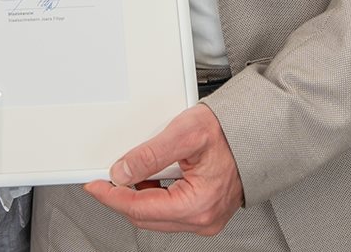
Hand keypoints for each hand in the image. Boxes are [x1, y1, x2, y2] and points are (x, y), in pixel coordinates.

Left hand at [84, 104, 243, 234]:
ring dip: (137, 197)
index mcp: (197, 204)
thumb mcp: (185, 133)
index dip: (112, 196)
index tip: (95, 185)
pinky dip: (153, 196)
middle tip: (104, 179)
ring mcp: (204, 219)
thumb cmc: (228, 131)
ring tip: (128, 173)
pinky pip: (168, 212)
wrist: (255, 132)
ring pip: (156, 216)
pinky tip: (149, 178)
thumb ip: (151, 153)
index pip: (140, 209)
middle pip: (146, 217)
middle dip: (121, 197)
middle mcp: (202, 219)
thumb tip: (122, 171)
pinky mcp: (204, 212)